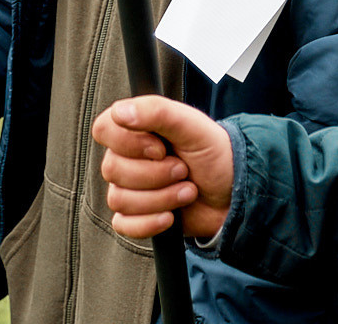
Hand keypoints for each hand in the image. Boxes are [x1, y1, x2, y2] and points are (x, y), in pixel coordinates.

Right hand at [90, 95, 233, 240]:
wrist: (234, 193)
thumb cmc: (213, 153)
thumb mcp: (192, 125)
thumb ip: (157, 111)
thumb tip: (120, 112)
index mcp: (135, 129)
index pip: (103, 130)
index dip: (129, 143)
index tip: (160, 148)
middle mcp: (126, 158)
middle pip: (112, 169)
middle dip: (155, 174)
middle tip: (183, 170)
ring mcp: (129, 189)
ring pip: (119, 199)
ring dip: (161, 198)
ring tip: (187, 191)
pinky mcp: (136, 217)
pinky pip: (123, 225)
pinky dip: (150, 223)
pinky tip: (171, 217)